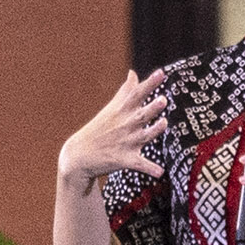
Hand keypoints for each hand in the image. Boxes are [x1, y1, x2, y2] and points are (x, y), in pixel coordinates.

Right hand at [59, 72, 171, 197]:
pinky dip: (149, 169)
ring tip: (164, 123)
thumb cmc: (99, 128)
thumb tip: (133, 72)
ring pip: (143, 137)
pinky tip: (160, 172)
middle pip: (141, 115)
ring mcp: (125, 143)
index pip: (137, 94)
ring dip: (153, 131)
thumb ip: (126, 90)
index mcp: (122, 111)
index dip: (150, 83)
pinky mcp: (124, 160)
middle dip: (152, 108)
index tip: (161, 73)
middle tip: (163, 100)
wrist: (79, 155)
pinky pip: (139, 164)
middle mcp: (125, 125)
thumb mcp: (111, 108)